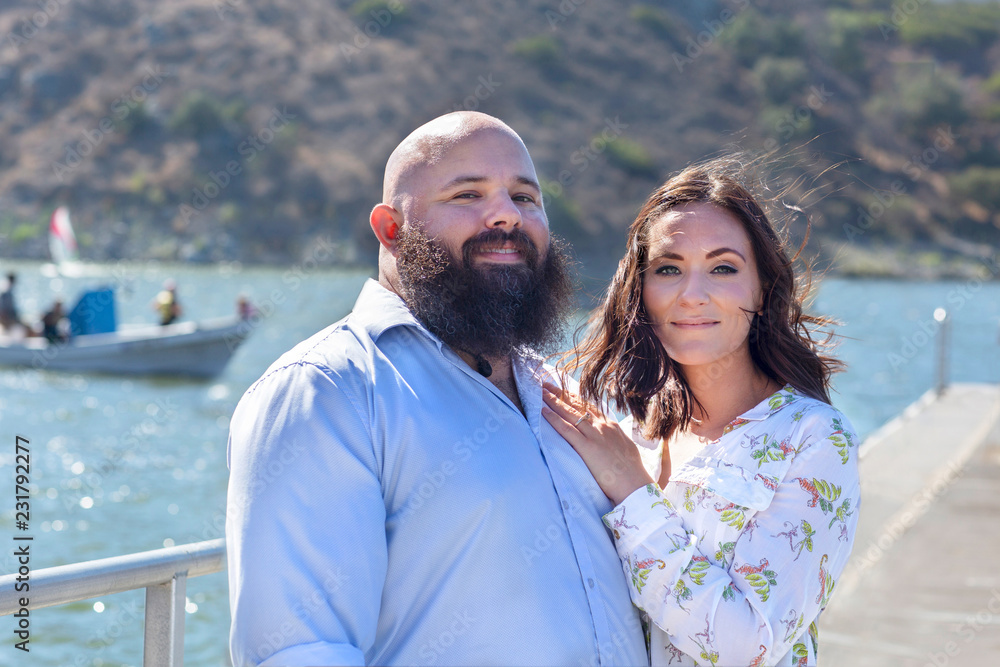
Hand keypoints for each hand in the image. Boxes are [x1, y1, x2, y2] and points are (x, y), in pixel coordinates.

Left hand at [541, 383, 653, 505]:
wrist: (636, 486)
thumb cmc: (632, 473)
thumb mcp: (626, 449)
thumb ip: (616, 440)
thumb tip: (611, 440)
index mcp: (611, 426)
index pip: (589, 407)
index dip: (574, 397)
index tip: (564, 390)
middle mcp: (602, 426)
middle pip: (577, 405)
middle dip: (560, 394)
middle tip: (546, 384)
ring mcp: (595, 435)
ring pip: (570, 413)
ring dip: (553, 401)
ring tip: (541, 392)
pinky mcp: (587, 447)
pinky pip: (566, 429)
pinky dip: (554, 419)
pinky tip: (543, 411)